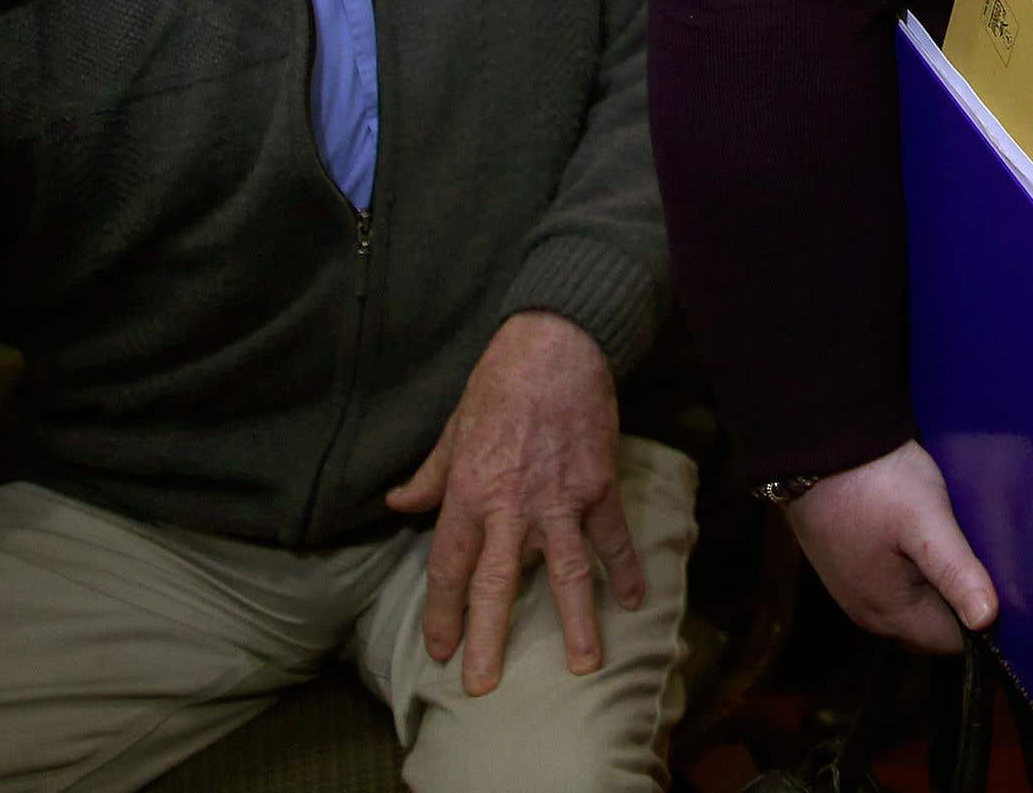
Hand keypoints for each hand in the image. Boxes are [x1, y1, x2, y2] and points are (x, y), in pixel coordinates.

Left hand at [384, 311, 640, 695]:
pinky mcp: (598, 485)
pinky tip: (633, 600)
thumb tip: (399, 504)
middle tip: (483, 685)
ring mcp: (559, 499)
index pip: (448, 568)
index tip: (442, 649)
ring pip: (564, 572)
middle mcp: (511, 506)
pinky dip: (624, 569)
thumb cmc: (498, 383)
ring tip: (582, 664)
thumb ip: (429, 476)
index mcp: (467, 494)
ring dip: (572, 621)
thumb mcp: (452, 430)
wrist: (557, 346)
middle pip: (496, 585)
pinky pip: (613, 537)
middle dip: (488, 639)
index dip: (443, 613)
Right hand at [784, 441, 998, 655]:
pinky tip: (937, 541)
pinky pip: (898, 584)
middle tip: (996, 566)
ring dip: (943, 587)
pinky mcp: (852, 566)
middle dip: (964, 604)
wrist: (819, 448)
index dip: (983, 623)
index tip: (1012, 592)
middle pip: (933, 626)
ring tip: (970, 550)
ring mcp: (856, 590)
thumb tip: (987, 621)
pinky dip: (921, 572)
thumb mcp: (926, 522)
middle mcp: (869, 612)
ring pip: (916, 605)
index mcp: (888, 613)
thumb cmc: (874, 483)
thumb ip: (956, 572)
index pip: (950, 642)